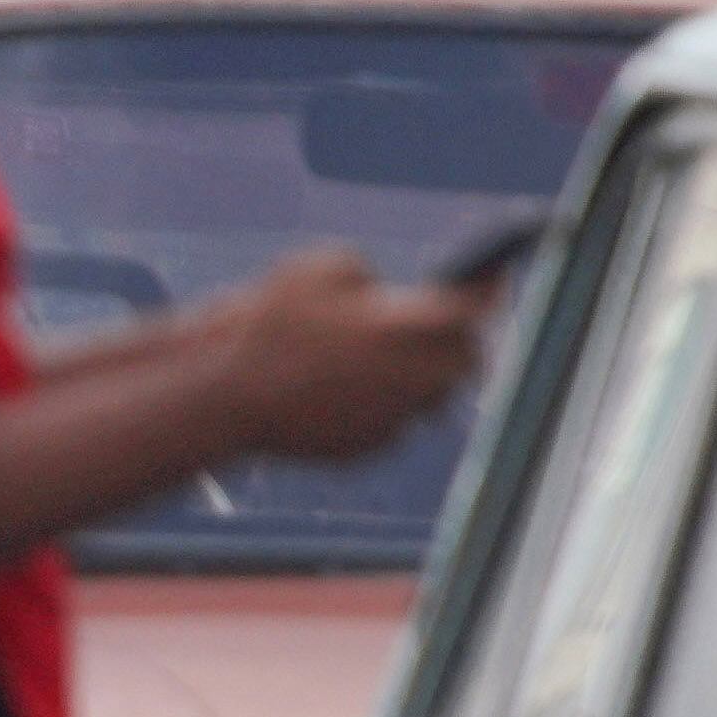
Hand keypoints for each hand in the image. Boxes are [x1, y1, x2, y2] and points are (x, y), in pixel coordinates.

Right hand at [215, 246, 487, 464]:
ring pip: (427, 397)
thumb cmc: (268, 323)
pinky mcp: (364, 449)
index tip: (495, 276)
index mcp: (413, 325)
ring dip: (418, 376)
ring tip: (382, 358)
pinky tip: (340, 391)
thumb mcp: (320, 267)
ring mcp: (392, 419)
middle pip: (465, 360)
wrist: (221, 395)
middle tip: (439, 324)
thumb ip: (369, 276)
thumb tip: (380, 294)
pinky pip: (387, 424)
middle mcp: (416, 378)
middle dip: (457, 341)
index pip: (478, 305)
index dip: (490, 287)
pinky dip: (375, 406)